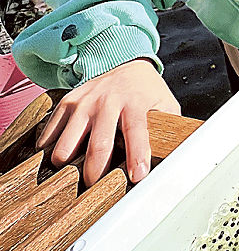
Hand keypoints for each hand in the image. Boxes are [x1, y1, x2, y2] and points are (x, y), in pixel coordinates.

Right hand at [37, 58, 179, 186]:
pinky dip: (50, 152)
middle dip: (96, 174)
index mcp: (135, 102)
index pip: (136, 131)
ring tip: (77, 176)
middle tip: (98, 189)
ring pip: (65, 146)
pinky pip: (49, 135)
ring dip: (69, 168)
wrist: (125, 61)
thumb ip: (169, 128)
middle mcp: (107, 101)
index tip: (137, 177)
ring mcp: (84, 102)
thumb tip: (177, 158)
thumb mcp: (166, 104)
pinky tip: (63, 160)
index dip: (136, 156)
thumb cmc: (146, 91)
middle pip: (97, 146)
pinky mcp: (67, 103)